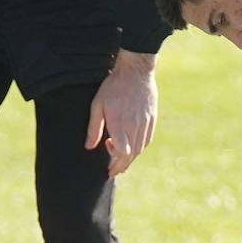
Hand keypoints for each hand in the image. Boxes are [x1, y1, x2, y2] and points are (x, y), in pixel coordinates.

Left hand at [86, 50, 157, 176]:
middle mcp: (135, 125)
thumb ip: (93, 128)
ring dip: (131, 159)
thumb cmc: (113, 86)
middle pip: (132, 154)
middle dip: (123, 166)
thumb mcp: (97, 105)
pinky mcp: (152, 118)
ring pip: (140, 148)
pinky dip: (140, 148)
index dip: (116, 163)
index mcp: (120, 123)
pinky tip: (133, 149)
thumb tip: (89, 147)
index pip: (122, 152)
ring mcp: (145, 122)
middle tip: (114, 172)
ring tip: (122, 162)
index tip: (109, 168)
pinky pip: (147, 140)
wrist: (136, 70)